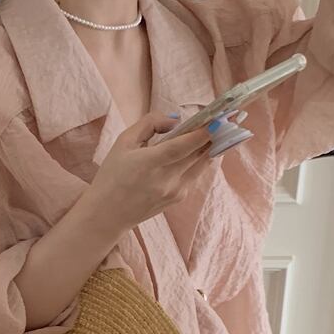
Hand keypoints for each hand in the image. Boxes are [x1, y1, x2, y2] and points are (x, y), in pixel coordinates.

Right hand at [85, 110, 215, 232]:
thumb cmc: (112, 176)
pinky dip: (198, 160)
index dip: (202, 134)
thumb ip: (149, 124)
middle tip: (225, 119)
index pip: (182, 147)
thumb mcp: (123, 142)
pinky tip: (198, 150)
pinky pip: (194, 174)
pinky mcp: (178, 198)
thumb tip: (175, 120)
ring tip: (219, 131)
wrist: (107, 215)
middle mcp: (166, 180)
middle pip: (199, 154)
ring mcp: (175, 191)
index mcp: (150, 164)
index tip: (218, 121)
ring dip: (210, 147)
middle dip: (213, 135)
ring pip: (201, 164)